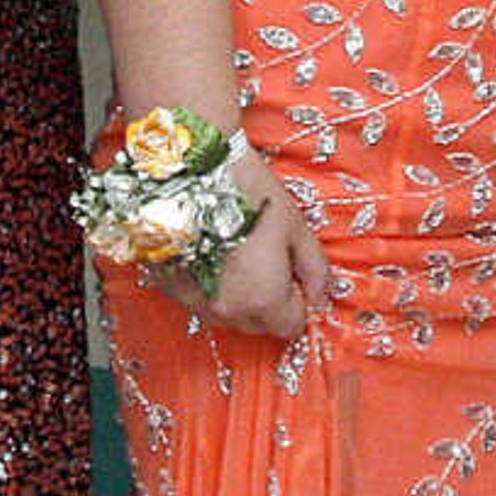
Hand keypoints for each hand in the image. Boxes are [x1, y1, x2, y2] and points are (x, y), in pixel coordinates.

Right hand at [178, 159, 333, 341]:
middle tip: (268, 260)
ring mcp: (197, 301)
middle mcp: (228, 309)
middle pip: (260, 325)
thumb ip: (316, 269)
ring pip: (230, 316)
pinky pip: (202, 302)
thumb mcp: (295, 226)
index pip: (292, 326)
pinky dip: (212, 287)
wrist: (192, 169)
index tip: (294, 276)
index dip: (299, 301)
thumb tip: (322, 296)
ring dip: (240, 297)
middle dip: (271, 302)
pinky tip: (214, 256)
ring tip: (238, 253)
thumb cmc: (246, 191)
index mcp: (264, 298)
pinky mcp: (172, 288)